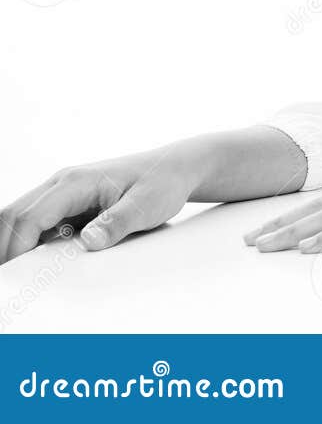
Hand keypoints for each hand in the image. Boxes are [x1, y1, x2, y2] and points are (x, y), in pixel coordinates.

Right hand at [0, 145, 200, 263]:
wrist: (174, 169)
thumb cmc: (162, 182)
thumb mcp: (147, 204)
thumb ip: (118, 222)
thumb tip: (89, 242)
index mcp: (76, 182)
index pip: (29, 216)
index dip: (16, 246)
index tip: (16, 274)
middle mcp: (61, 186)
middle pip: (13, 217)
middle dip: (4, 249)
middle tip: (10, 281)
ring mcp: (61, 196)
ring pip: (20, 221)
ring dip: (15, 247)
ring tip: (20, 277)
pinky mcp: (67, 206)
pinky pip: (37, 226)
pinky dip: (30, 246)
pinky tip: (39, 266)